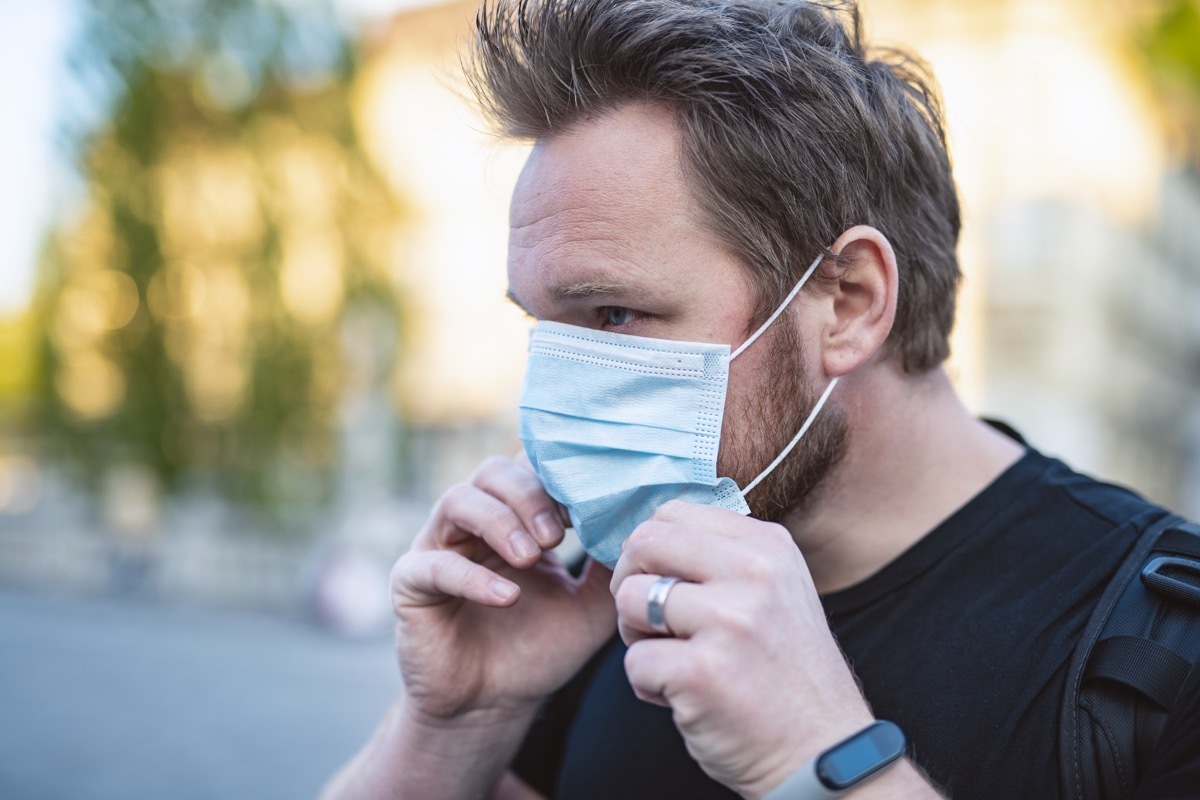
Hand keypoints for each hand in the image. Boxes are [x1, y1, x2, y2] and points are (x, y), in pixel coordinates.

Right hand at [391, 454, 615, 726]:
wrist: (495, 705)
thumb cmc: (542, 646)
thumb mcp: (592, 603)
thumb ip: (613, 564)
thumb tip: (641, 522)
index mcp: (516, 516)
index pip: (531, 467)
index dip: (558, 475)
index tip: (589, 503)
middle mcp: (475, 521)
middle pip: (493, 471)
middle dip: (530, 494)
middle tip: (557, 534)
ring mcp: (439, 547)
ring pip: (458, 500)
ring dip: (500, 521)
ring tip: (533, 556)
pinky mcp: (411, 584)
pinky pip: (432, 564)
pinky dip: (471, 576)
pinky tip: (507, 596)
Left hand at [611, 500, 874, 798]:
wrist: (822, 753)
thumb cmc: (783, 674)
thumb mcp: (774, 591)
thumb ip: (720, 556)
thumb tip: (645, 535)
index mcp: (768, 546)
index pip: (672, 513)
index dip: (649, 550)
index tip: (660, 582)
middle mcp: (753, 573)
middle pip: (644, 544)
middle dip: (631, 584)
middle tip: (651, 623)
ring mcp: (730, 621)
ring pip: (630, 600)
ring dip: (637, 637)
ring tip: (674, 660)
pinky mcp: (703, 672)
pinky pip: (633, 661)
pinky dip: (648, 686)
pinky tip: (686, 697)